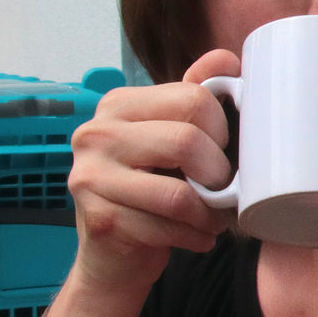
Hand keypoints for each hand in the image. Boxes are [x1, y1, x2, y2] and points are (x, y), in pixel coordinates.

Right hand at [67, 50, 240, 291]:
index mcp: (119, 105)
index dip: (223, 132)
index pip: (194, 99)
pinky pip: (168, 229)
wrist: (114, 257)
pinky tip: (197, 238)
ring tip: (214, 220)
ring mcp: (91, 177)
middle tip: (222, 192)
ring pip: (180, 195)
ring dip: (211, 215)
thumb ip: (194, 99)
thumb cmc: (151, 194)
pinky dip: (196, 238)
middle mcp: (96, 133)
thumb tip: (226, 59)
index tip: (222, 155)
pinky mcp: (100, 219)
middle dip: (219, 176)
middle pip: (188, 142)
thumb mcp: (170, 140)